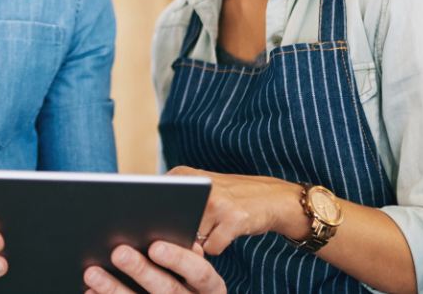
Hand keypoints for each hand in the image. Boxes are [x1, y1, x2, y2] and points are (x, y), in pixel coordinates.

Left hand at [82, 242, 225, 293]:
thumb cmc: (186, 282)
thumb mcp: (193, 272)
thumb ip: (185, 255)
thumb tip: (167, 235)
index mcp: (210, 288)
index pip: (200, 273)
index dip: (178, 259)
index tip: (155, 247)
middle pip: (168, 289)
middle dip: (141, 271)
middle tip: (118, 252)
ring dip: (114, 290)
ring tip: (92, 273)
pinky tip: (91, 292)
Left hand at [167, 166, 308, 254]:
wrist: (271, 197)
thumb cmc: (227, 196)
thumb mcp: (198, 187)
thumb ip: (172, 200)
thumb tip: (151, 229)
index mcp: (182, 174)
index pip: (154, 204)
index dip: (160, 218)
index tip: (166, 219)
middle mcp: (198, 185)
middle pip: (172, 224)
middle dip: (180, 231)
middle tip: (199, 222)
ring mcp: (217, 202)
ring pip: (191, 239)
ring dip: (201, 240)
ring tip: (215, 225)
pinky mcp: (233, 220)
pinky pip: (212, 248)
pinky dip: (217, 246)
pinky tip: (227, 232)